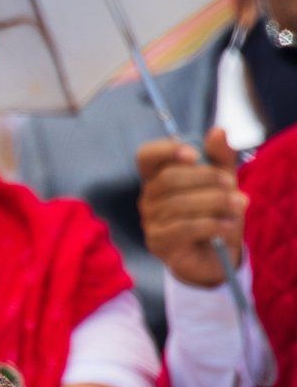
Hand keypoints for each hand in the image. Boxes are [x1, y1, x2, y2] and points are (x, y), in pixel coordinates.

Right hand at [139, 127, 246, 288]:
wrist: (216, 255)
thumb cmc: (216, 214)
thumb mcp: (224, 182)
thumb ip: (221, 157)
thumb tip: (217, 131)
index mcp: (159, 176)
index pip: (147, 156)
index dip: (166, 150)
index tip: (194, 155)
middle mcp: (148, 197)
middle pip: (168, 178)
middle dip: (206, 178)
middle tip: (232, 184)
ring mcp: (150, 221)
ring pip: (179, 204)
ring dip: (216, 202)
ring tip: (239, 205)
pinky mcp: (158, 242)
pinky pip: (184, 228)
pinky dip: (212, 225)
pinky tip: (229, 226)